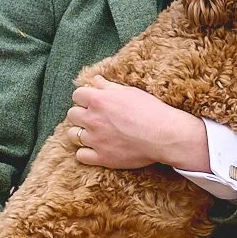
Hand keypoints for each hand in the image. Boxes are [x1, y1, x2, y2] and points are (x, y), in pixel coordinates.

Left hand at [67, 76, 210, 172]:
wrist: (164, 135)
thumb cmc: (151, 110)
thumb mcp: (130, 92)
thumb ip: (108, 86)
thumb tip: (95, 80)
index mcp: (99, 100)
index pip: (77, 95)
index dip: (84, 98)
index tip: (92, 102)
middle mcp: (93, 119)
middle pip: (72, 114)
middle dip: (81, 114)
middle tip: (94, 117)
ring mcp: (95, 139)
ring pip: (72, 135)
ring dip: (80, 133)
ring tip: (93, 133)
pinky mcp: (101, 157)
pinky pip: (80, 155)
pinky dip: (85, 152)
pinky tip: (94, 149)